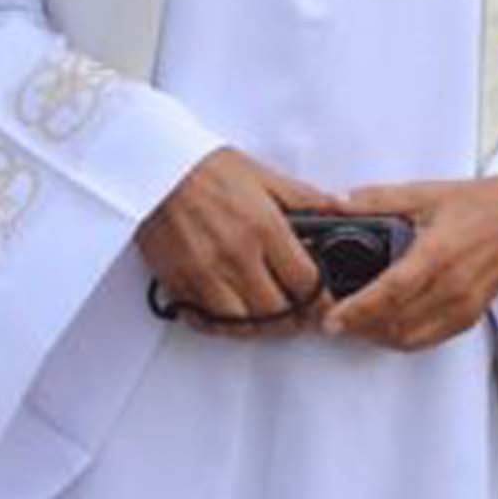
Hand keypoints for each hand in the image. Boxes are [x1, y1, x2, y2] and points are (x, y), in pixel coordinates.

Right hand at [137, 148, 335, 336]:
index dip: (321, 297)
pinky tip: (235, 318)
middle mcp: (237, 256)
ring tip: (273, 321)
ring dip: (262, 328)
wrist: (155, 170)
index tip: (325, 301)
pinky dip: (224, 326)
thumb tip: (342, 207)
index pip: (305, 281)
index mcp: (265, 228)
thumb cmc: (209, 170)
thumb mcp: (266, 177)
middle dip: (296, 319)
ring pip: (243, 324)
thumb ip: (307, 198)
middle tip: (303, 316)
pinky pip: (206, 322)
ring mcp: (206, 274)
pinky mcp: (179, 284)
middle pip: (277, 311)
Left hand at [323, 177, 497, 350]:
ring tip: (354, 324)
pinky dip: (401, 338)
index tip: (330, 318)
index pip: (391, 292)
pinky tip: (386, 324)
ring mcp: (464, 305)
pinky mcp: (471, 315)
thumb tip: (335, 203)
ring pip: (409, 338)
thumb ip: (378, 199)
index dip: (357, 310)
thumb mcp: (424, 193)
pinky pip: (428, 339)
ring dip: (377, 336)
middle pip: (395, 321)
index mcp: (440, 252)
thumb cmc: (477, 203)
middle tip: (331, 319)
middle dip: (357, 326)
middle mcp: (454, 285)